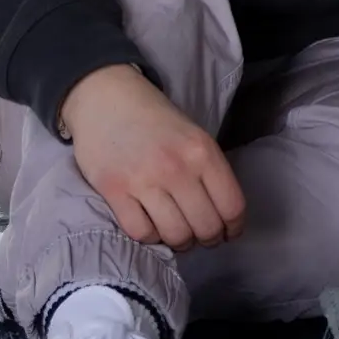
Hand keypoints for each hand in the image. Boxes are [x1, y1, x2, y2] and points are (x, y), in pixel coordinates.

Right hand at [60, 64, 245, 250]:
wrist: (105, 97)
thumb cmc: (154, 119)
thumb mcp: (193, 136)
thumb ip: (208, 171)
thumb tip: (222, 217)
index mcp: (202, 151)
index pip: (232, 206)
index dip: (233, 227)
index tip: (228, 232)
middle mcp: (177, 168)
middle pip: (205, 227)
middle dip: (207, 238)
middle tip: (200, 235)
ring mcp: (144, 180)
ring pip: (175, 235)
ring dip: (180, 241)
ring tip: (176, 233)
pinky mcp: (114, 190)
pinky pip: (141, 233)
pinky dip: (149, 236)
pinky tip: (151, 225)